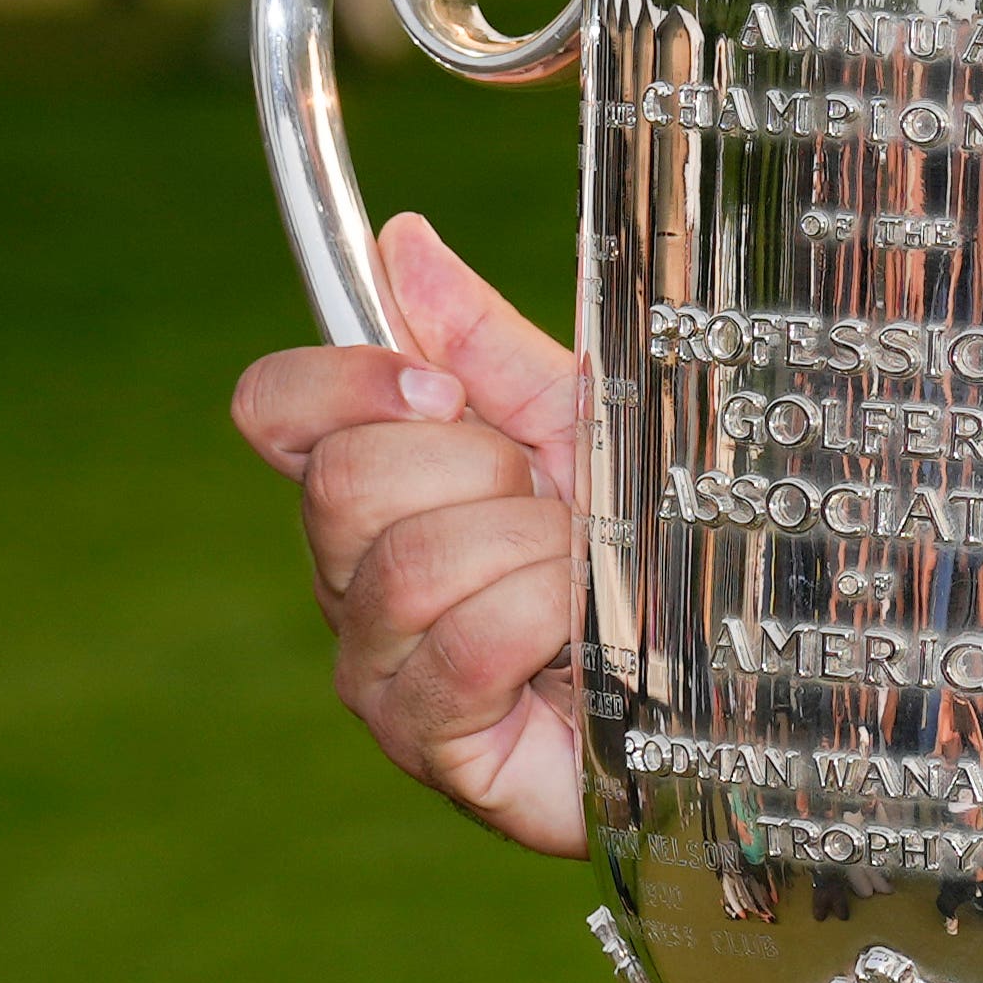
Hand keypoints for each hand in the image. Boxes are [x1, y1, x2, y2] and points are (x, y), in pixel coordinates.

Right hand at [230, 213, 588, 853]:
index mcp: (371, 492)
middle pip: (346, 480)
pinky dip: (546, 621)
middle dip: (482, 475)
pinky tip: (582, 635)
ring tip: (583, 576)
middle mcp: (349, 577)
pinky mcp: (428, 740)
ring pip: (412, 564)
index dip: (346, 381)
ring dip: (533, 554)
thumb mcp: (578, 426)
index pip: (274, 410)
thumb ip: (486, 344)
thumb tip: (400, 242)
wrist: (708, 687)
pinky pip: (466, 645)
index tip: (444, 389)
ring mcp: (377, 667)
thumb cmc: (634, 561)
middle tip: (551, 510)